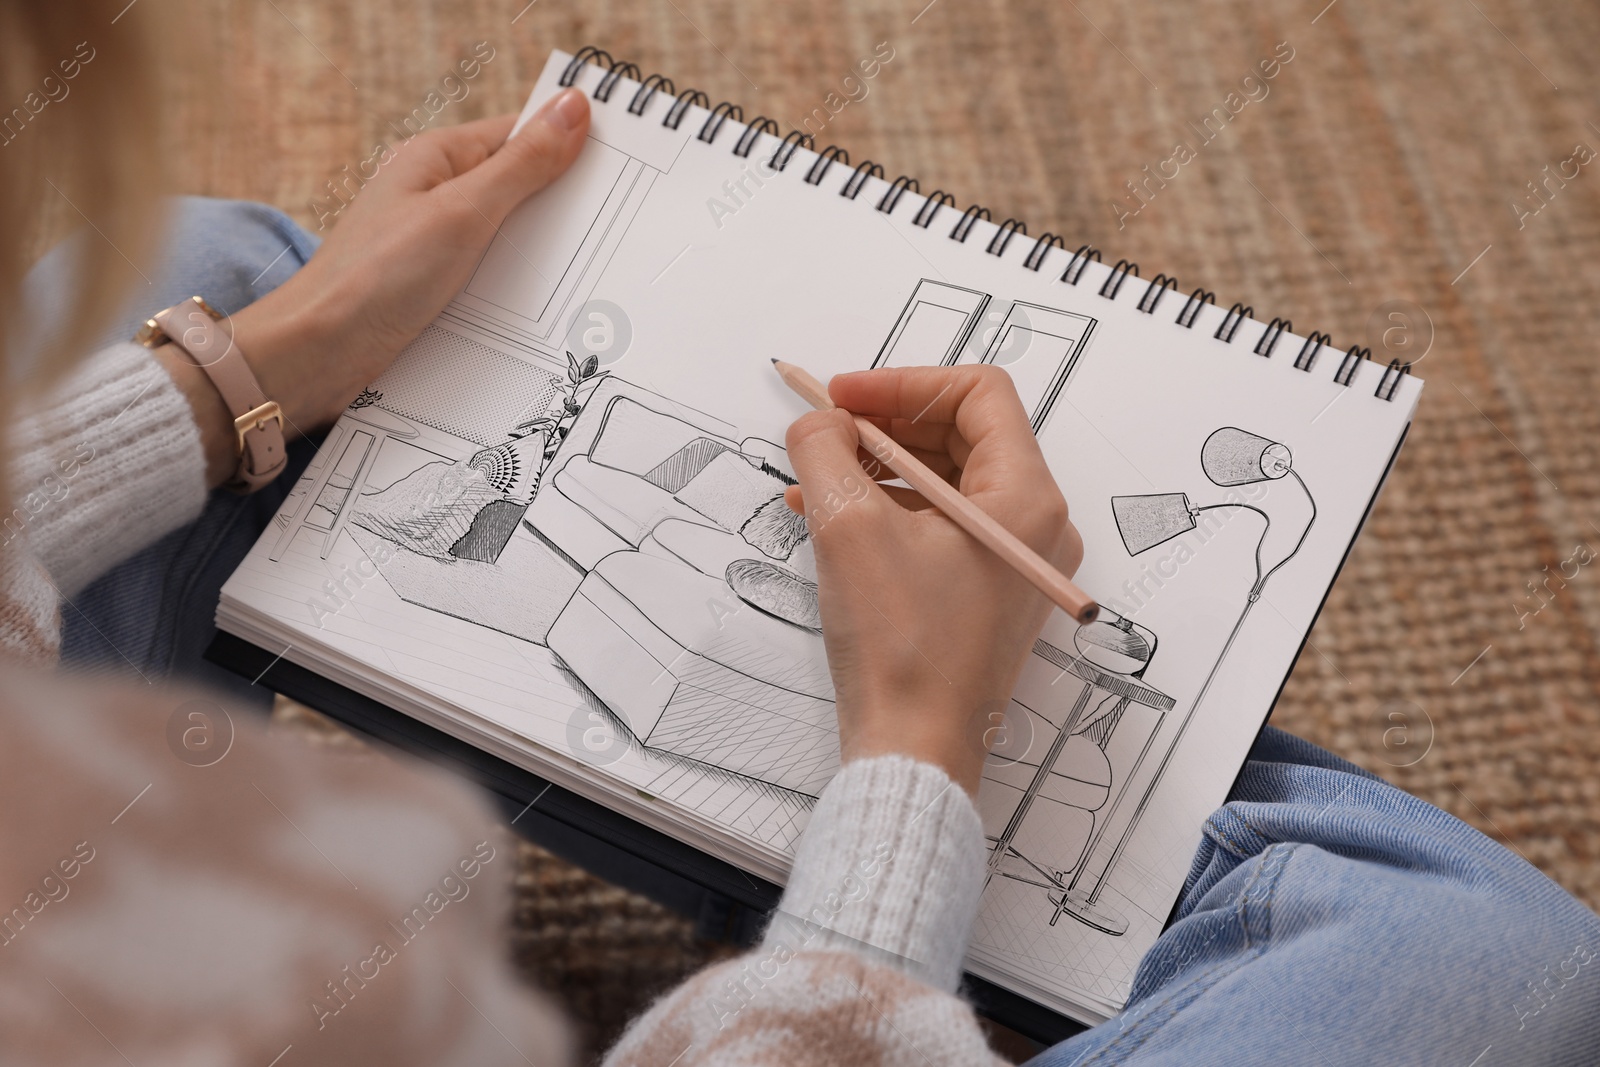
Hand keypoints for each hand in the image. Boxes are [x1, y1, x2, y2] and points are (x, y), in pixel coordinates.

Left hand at [159, 87, 590, 485]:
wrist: (314, 357)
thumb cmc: (372, 280)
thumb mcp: (462, 214)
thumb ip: (521, 166)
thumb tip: (572, 109)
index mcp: (435, 160)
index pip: (518, 135)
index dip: (567, 145)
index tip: (619, 163)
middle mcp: (433, 197)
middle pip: (517, 187)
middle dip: (562, 206)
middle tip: (617, 223)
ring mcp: (432, 245)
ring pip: (508, 238)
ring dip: (542, 253)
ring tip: (589, 269)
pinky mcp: (433, 290)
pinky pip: (491, 278)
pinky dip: (519, 288)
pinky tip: (546, 306)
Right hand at [782, 366, 1082, 794]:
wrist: (914, 751)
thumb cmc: (900, 649)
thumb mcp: (848, 526)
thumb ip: (826, 449)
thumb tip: (818, 422)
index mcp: (1026, 498)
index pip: (978, 395)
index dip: (904, 384)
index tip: (844, 398)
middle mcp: (1036, 526)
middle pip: (964, 435)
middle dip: (886, 424)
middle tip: (825, 429)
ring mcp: (1013, 563)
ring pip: (946, 481)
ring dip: (878, 468)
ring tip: (813, 478)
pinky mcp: (986, 594)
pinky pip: (939, 526)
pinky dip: (888, 510)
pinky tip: (829, 519)